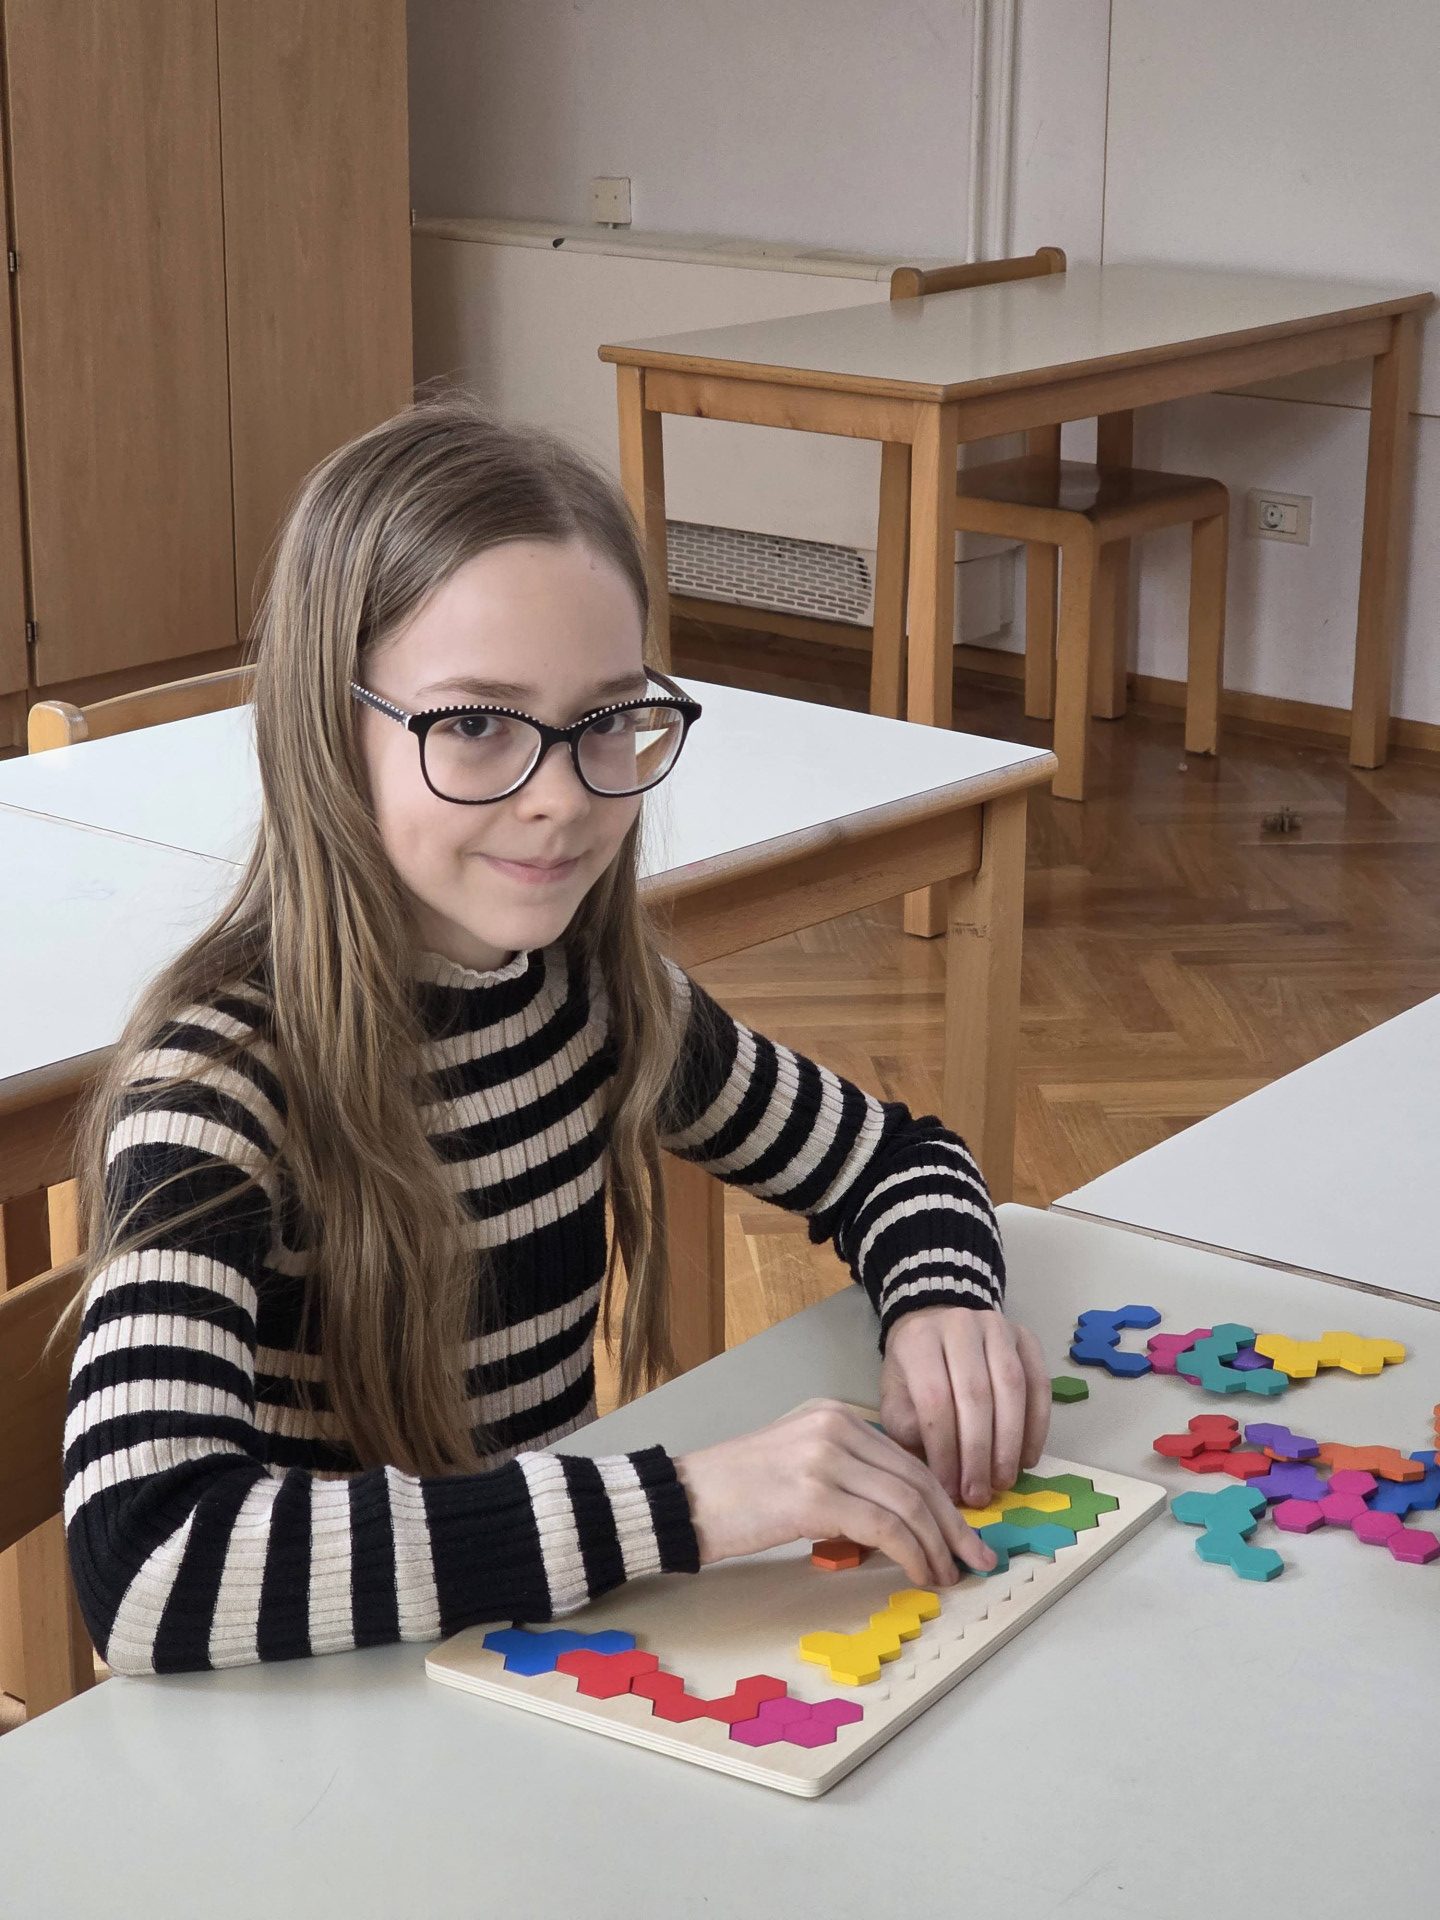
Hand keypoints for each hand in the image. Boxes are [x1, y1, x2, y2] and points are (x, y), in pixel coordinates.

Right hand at [672, 1400, 997, 1588]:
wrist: (683, 1501)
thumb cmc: (734, 1494)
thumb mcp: (798, 1463)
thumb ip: (846, 1473)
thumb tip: (899, 1518)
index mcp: (834, 1414)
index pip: (907, 1458)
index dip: (944, 1501)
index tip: (965, 1533)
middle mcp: (836, 1425)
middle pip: (917, 1478)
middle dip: (955, 1524)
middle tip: (978, 1558)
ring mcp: (826, 1456)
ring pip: (908, 1503)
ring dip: (939, 1546)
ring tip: (950, 1575)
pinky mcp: (816, 1494)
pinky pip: (885, 1527)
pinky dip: (913, 1554)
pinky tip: (921, 1574)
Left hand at [879, 1306, 1049, 1508]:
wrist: (935, 1326)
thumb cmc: (914, 1373)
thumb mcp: (896, 1399)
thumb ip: (909, 1430)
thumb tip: (940, 1471)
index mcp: (919, 1339)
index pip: (935, 1399)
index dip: (945, 1450)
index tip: (949, 1491)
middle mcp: (959, 1324)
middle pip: (976, 1395)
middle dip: (979, 1453)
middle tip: (979, 1494)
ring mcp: (996, 1326)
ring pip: (1012, 1387)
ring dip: (1010, 1443)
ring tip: (1003, 1481)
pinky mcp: (1025, 1336)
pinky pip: (1039, 1384)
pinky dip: (1037, 1426)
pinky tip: (1027, 1459)